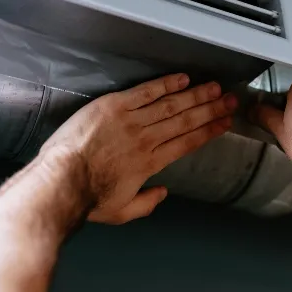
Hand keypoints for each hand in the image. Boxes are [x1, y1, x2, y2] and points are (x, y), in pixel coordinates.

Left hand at [41, 74, 237, 223]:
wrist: (62, 181)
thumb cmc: (88, 198)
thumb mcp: (122, 212)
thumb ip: (147, 203)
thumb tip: (162, 192)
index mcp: (150, 163)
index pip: (187, 143)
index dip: (209, 132)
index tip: (224, 123)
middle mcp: (146, 140)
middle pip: (186, 121)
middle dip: (211, 110)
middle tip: (230, 101)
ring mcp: (131, 121)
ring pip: (171, 105)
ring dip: (195, 95)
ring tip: (214, 87)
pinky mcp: (113, 106)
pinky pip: (145, 92)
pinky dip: (165, 84)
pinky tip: (182, 79)